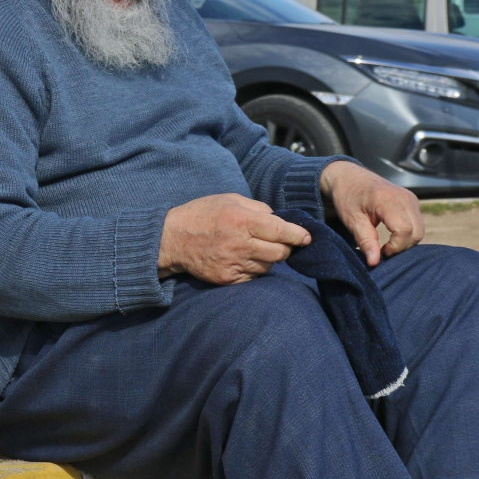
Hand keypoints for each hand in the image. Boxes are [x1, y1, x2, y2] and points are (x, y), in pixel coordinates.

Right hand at [158, 194, 311, 284]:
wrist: (172, 239)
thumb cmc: (201, 215)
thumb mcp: (229, 199)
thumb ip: (257, 207)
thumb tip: (278, 218)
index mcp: (241, 220)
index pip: (280, 231)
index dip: (298, 235)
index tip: (307, 237)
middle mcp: (240, 243)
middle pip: (280, 252)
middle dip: (286, 248)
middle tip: (282, 243)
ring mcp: (233, 264)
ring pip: (268, 266)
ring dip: (269, 258)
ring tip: (255, 248)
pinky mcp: (227, 278)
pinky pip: (253, 277)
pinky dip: (254, 269)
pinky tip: (243, 258)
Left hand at [320, 160, 423, 266]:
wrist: (348, 177)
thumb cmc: (347, 197)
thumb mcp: (352, 221)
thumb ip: (365, 241)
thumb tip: (374, 262)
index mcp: (388, 200)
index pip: (404, 230)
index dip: (395, 247)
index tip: (381, 251)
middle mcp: (404, 197)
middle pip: (416, 232)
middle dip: (402, 247)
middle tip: (383, 251)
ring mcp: (410, 198)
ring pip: (419, 229)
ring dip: (406, 241)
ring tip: (386, 244)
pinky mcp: (412, 200)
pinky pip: (417, 223)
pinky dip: (408, 233)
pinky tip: (392, 235)